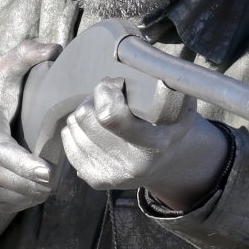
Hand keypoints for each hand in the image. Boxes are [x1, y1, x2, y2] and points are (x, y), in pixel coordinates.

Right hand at [0, 41, 61, 213]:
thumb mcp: (2, 75)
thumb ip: (25, 55)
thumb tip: (55, 49)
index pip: (6, 154)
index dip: (27, 165)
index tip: (48, 172)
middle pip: (21, 182)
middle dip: (46, 179)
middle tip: (63, 165)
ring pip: (21, 198)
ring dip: (39, 189)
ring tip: (49, 172)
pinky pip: (13, 207)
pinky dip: (27, 197)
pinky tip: (32, 181)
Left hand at [62, 77, 229, 211]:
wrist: (167, 166)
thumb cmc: (170, 128)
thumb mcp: (180, 109)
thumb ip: (169, 90)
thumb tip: (153, 69)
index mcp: (152, 144)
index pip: (108, 114)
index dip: (105, 91)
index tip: (114, 84)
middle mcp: (130, 164)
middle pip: (85, 117)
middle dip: (93, 100)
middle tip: (107, 97)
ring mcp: (110, 174)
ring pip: (73, 127)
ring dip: (84, 113)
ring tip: (101, 112)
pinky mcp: (95, 180)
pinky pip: (68, 142)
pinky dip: (75, 129)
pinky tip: (92, 127)